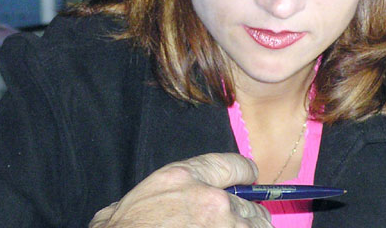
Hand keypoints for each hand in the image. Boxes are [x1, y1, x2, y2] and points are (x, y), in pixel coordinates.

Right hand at [89, 152, 272, 227]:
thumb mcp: (129, 202)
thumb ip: (157, 195)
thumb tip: (153, 203)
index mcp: (182, 177)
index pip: (232, 165)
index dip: (244, 172)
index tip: (249, 178)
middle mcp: (210, 198)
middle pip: (248, 202)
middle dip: (246, 214)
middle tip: (238, 222)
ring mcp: (223, 226)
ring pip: (256, 226)